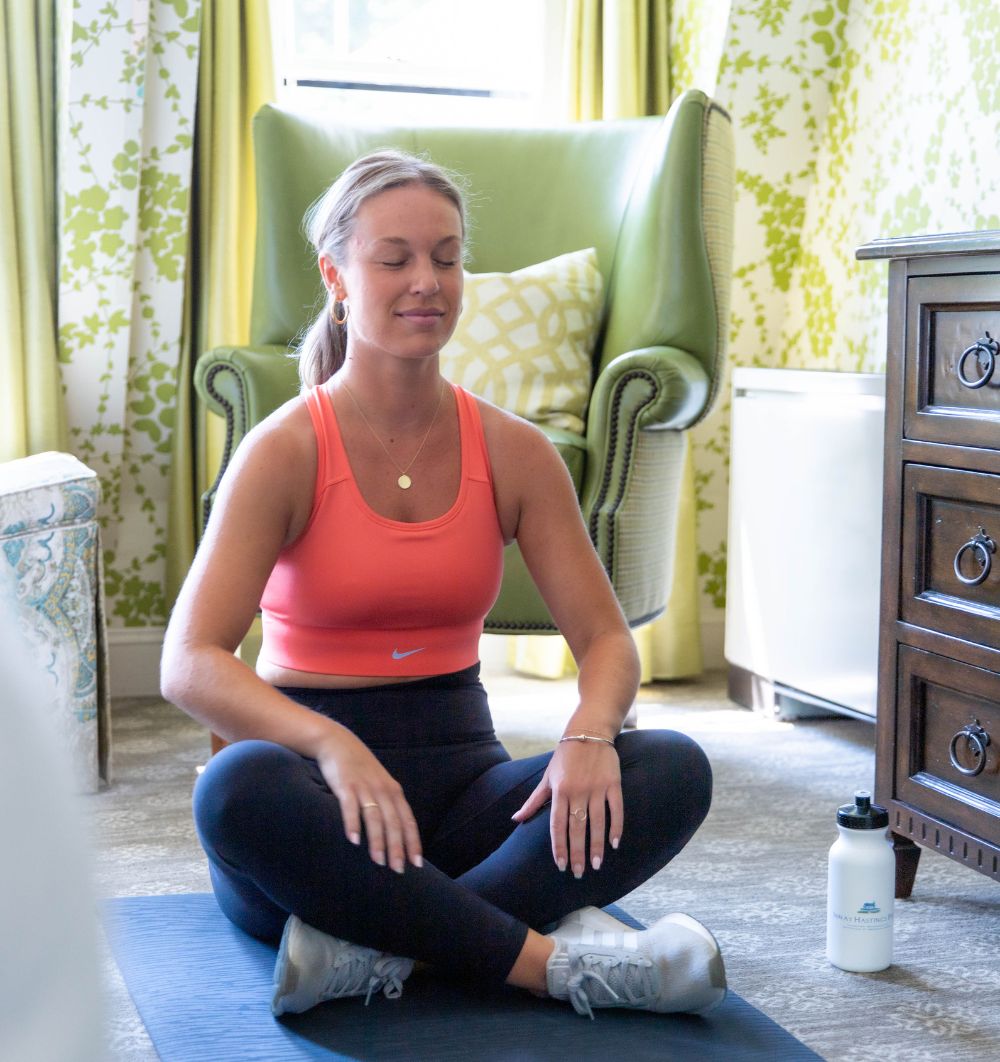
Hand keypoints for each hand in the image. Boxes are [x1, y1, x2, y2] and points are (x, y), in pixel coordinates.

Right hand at [312, 724, 422, 872]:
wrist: (338, 743)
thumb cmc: (360, 768)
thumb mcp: (380, 784)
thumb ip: (387, 804)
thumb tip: (395, 833)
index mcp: (393, 791)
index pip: (408, 820)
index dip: (413, 842)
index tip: (417, 863)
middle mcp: (382, 790)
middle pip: (394, 822)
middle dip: (397, 847)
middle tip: (398, 869)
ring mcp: (364, 788)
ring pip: (375, 818)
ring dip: (378, 841)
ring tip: (379, 861)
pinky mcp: (346, 785)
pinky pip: (350, 807)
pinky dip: (353, 824)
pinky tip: (353, 840)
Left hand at [512, 739, 621, 877]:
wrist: (589, 731)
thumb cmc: (565, 756)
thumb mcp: (547, 776)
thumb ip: (534, 800)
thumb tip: (515, 819)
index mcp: (559, 790)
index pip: (557, 825)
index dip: (559, 846)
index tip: (560, 865)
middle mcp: (578, 791)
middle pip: (576, 828)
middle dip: (577, 853)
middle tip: (579, 873)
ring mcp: (597, 787)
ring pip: (597, 822)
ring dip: (597, 845)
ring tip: (597, 865)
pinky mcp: (613, 783)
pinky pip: (616, 809)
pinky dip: (616, 827)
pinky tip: (615, 844)